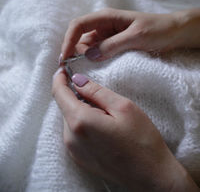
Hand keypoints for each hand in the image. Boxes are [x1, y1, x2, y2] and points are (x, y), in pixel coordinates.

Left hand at [52, 69, 198, 190]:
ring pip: (69, 118)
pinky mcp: (79, 158)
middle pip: (64, 106)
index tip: (63, 69)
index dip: (59, 78)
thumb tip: (77, 80)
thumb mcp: (123, 106)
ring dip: (80, 109)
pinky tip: (102, 126)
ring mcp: (73, 150)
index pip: (59, 94)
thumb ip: (96, 91)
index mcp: (81, 121)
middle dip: (75, 94)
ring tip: (105, 114)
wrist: (151, 175)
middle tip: (98, 94)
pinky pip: (74, 132)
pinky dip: (82, 122)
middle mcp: (71, 138)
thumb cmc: (141, 140)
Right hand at [61, 8, 198, 61]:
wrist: (174, 32)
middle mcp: (103, 25)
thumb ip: (112, 45)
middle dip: (74, 51)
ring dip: (84, 58)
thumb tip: (88, 56)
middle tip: (74, 70)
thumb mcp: (136, 37)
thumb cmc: (157, 29)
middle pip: (80, 37)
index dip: (68, 40)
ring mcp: (108, 36)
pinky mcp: (113, 45)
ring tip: (86, 72)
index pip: (78, 25)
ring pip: (88, 47)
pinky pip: (98, 52)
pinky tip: (96, 69)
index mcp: (106, 17)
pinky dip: (94, 60)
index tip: (65, 58)